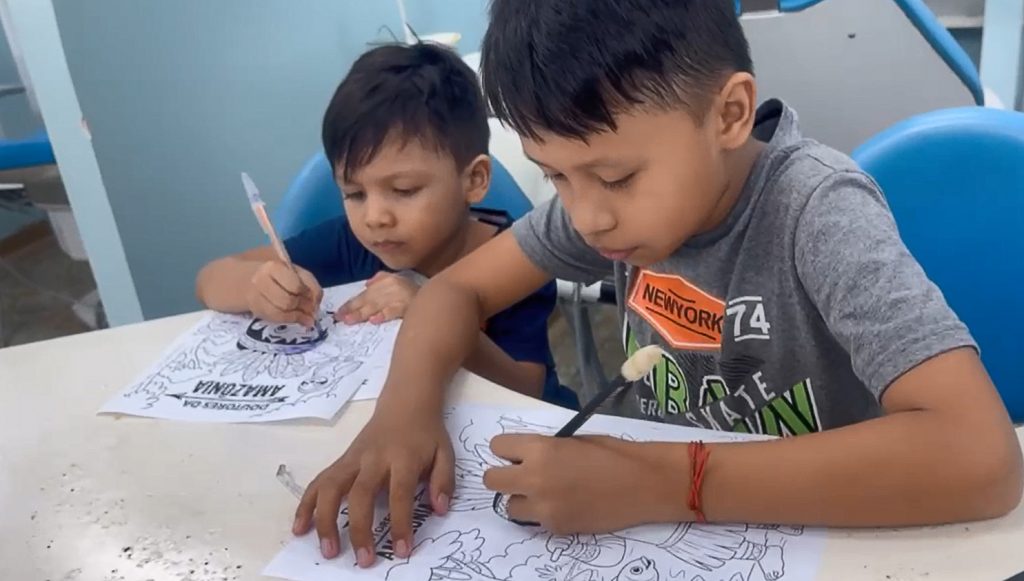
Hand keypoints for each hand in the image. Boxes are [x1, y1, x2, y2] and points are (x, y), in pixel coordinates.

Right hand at [245, 261, 322, 326]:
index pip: (295, 286)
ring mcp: (255, 297)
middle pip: (287, 301)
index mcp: (273, 267)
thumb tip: (316, 306)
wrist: (247, 279)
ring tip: (307, 317)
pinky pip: (274, 319)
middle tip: (312, 310)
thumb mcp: (295, 272)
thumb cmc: (277, 275)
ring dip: (297, 316)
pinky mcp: (255, 310)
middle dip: (303, 308)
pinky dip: (289, 320)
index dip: (308, 295)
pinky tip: (297, 319)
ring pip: (280, 312)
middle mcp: (260, 281)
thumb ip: (310, 285)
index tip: (313, 298)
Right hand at [292, 408, 454, 567]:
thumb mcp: (444, 452)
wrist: (405, 403)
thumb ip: (443, 481)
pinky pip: (319, 482)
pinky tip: (300, 527)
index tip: (402, 550)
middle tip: (363, 560)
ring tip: (327, 550)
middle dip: (359, 529)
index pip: (400, 494)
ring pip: (331, 487)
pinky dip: (306, 505)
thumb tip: (439, 510)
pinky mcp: (341, 460)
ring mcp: (353, 459)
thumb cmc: (425, 433)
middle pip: (360, 494)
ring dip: (325, 520)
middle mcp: (374, 458)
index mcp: (403, 458)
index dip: (400, 523)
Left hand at [336, 272, 418, 324]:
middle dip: (352, 310)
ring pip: (376, 306)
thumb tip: (367, 284)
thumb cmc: (415, 291)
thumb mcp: (398, 279)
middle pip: (367, 300)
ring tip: (351, 321)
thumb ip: (382, 279)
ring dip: (362, 314)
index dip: (350, 304)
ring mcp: (399, 297)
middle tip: (340, 319)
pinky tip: (375, 320)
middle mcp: (390, 287)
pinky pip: (393, 311)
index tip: (339, 313)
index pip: (364, 294)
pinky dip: (384, 315)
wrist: (438, 295)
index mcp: (386, 281)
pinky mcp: (407, 306)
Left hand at [483, 435, 679, 533]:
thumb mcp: (571, 441)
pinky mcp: (555, 527)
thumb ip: (544, 449)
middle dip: (504, 476)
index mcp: (540, 449)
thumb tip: (525, 457)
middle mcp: (534, 478)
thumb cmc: (612, 453)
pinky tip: (565, 505)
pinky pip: (534, 521)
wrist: (642, 484)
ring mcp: (543, 507)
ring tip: (545, 493)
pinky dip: (543, 514)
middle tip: (523, 475)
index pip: (497, 446)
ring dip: (521, 499)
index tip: (518, 453)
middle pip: (491, 480)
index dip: (507, 449)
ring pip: (509, 506)